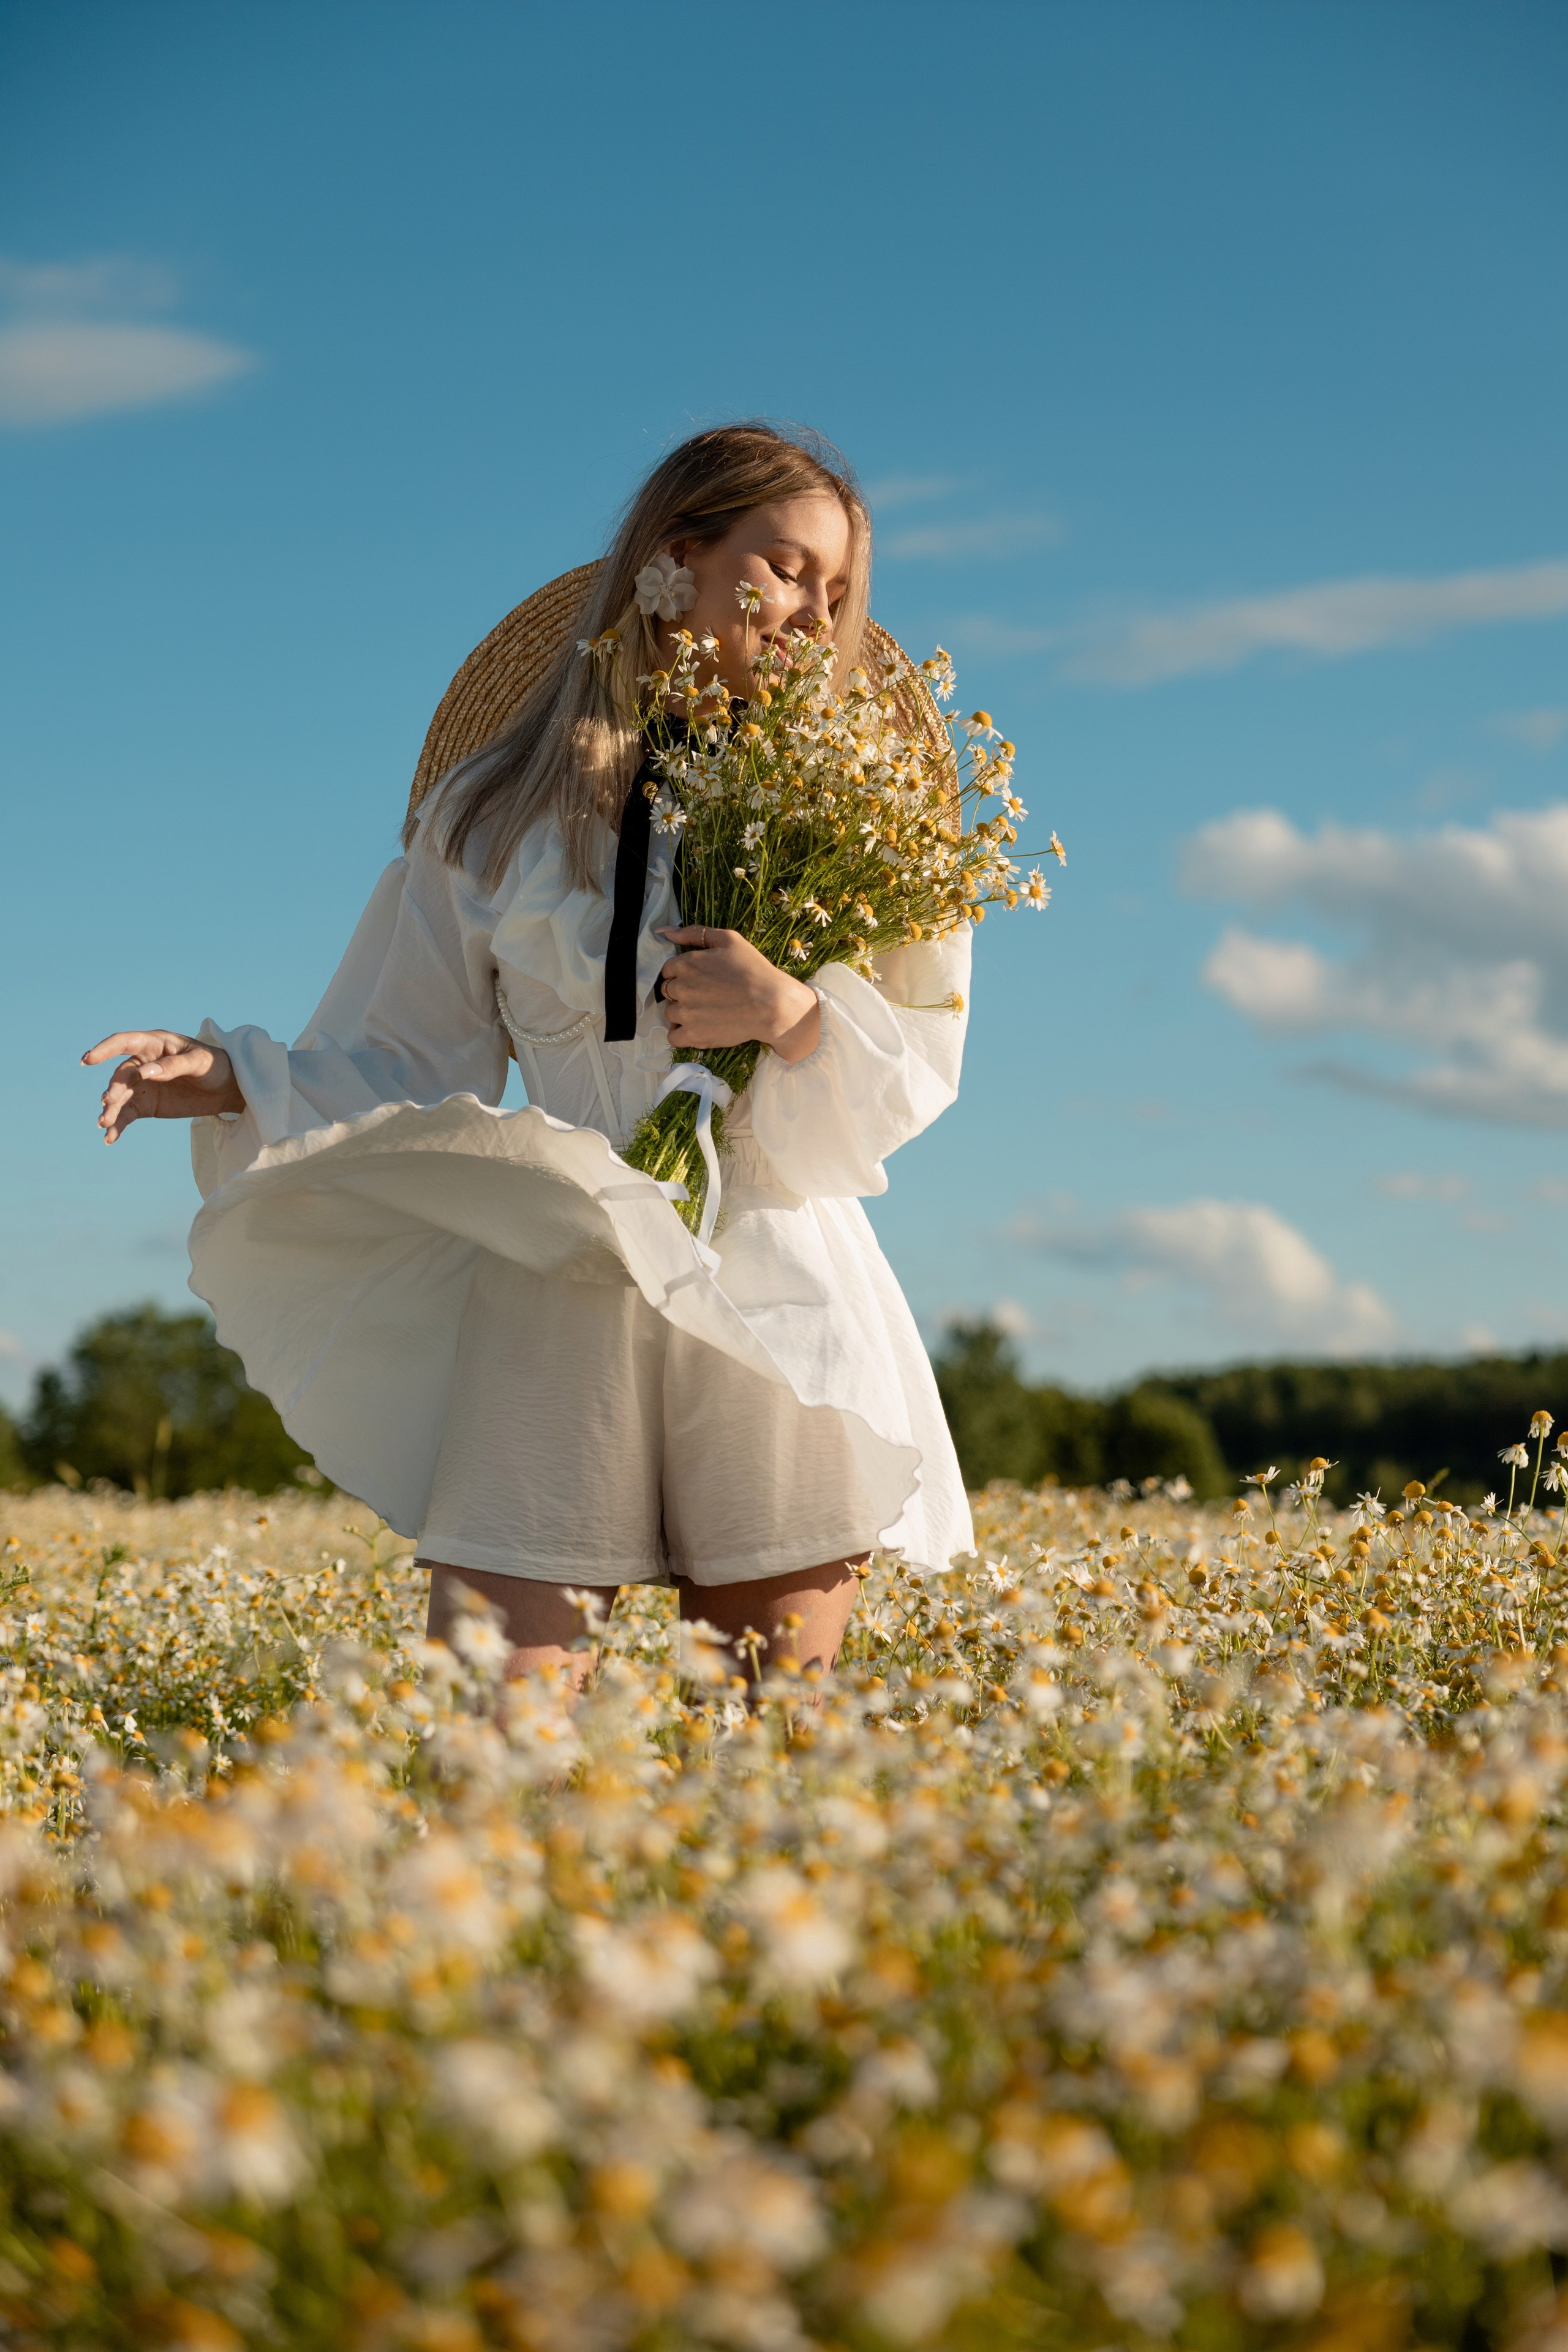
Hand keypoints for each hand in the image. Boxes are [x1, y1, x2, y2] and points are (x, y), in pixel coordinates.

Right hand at [82, 1030, 244, 1143]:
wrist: (227, 1088)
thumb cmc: (214, 1065)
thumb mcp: (198, 1062)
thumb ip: (173, 1066)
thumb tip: (144, 1072)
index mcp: (154, 1044)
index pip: (124, 1043)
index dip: (105, 1049)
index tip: (88, 1059)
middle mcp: (143, 1064)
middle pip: (121, 1075)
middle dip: (113, 1089)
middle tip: (108, 1103)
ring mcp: (142, 1085)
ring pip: (120, 1097)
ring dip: (110, 1110)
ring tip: (104, 1124)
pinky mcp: (146, 1105)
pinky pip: (127, 1115)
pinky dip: (118, 1126)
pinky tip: (109, 1138)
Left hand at [657, 929, 820, 1063]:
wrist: (771, 1005)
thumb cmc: (753, 970)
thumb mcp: (728, 939)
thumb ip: (694, 933)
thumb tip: (665, 932)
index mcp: (686, 963)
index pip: (668, 970)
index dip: (683, 974)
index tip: (699, 979)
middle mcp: (680, 988)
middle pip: (668, 991)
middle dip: (682, 992)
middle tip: (705, 996)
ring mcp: (685, 1013)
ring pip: (670, 1013)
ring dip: (682, 1013)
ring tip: (706, 1013)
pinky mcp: (693, 1035)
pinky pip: (673, 1037)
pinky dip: (682, 1034)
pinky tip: (698, 1029)